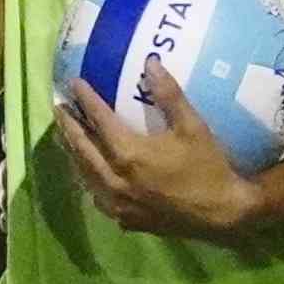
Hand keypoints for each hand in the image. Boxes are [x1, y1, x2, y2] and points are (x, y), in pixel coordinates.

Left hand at [54, 71, 261, 241]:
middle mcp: (115, 180)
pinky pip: (98, 198)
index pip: (99, 120)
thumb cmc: (209, 168)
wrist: (224, 215)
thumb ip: (169, 95)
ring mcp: (118, 204)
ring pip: (86, 175)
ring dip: (74, 154)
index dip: (86, 99)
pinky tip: (89, 176)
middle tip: (58, 108)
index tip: (74, 83)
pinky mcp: (127, 220)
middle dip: (68, 126)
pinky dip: (89, 181)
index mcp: (128, 154)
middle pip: (82, 148)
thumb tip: (150, 63)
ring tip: (66, 138)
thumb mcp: (193, 127)